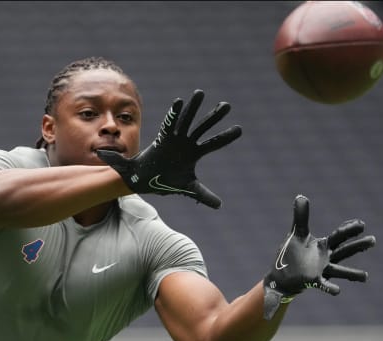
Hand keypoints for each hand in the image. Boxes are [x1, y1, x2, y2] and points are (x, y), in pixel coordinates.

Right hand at [97, 89, 241, 208]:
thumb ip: (203, 195)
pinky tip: (179, 102)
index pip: (213, 143)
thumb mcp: (188, 188)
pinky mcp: (161, 137)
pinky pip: (168, 124)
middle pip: (202, 127)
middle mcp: (185, 142)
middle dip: (214, 116)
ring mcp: (174, 138)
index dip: (225, 137)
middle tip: (227, 105)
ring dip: (193, 107)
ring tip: (200, 93)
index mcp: (193, 153)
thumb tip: (220, 206)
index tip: (239, 129)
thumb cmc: (166, 181)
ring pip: (186, 120)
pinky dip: (174, 114)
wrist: (143, 181)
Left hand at [262, 194, 375, 319]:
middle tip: (373, 240)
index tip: (361, 224)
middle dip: (358, 245)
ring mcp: (322, 270)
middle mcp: (327, 258)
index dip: (349, 230)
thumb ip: (300, 216)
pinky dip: (331, 287)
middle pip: (345, 251)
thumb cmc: (293, 252)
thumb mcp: (297, 232)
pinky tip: (338, 290)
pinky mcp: (313, 281)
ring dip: (352, 274)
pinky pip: (324, 285)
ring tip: (365, 276)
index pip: (339, 236)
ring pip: (340, 271)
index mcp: (324, 245)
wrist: (283, 273)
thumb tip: (301, 196)